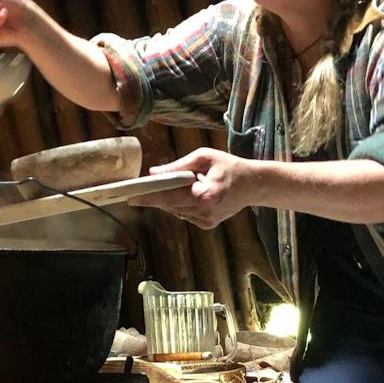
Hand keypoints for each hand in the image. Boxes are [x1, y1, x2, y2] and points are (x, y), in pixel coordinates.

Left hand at [132, 148, 252, 228]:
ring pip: (176, 211)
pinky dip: (181, 205)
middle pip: (170, 205)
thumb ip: (178, 166)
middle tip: (139, 190)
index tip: (130, 198)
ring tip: (174, 186)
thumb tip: (154, 173)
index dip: (149, 198)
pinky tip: (189, 194)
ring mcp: (206, 221)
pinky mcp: (207, 225)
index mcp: (205, 194)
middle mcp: (204, 212)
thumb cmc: (229, 166)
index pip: (170, 197)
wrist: (253, 185)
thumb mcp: (204, 158)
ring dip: (169, 200)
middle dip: (155, 197)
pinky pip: (185, 214)